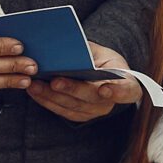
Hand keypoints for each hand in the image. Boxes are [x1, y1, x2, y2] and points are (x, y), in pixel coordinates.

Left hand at [26, 42, 143, 122]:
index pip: (127, 90)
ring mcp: (96, 111)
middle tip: (55, 81)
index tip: (104, 89)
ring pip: (74, 106)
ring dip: (52, 96)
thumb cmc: (101, 59)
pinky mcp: (80, 115)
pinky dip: (47, 101)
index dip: (118, 92)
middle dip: (72, 90)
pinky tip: (35, 91)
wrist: (98, 71)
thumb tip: (65, 46)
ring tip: (35, 84)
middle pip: (93, 98)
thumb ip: (86, 51)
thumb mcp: (99, 51)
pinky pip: (63, 111)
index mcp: (125, 82)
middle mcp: (112, 101)